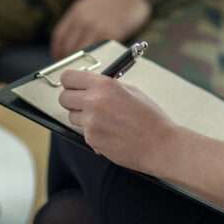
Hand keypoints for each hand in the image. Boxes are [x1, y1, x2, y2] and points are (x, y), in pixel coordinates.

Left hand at [51, 0, 150, 58]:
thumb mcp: (89, 4)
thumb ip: (78, 20)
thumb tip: (71, 40)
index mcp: (76, 11)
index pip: (59, 36)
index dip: (57, 50)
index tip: (59, 58)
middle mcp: (83, 20)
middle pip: (68, 47)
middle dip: (68, 59)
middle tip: (71, 67)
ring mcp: (97, 28)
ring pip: (81, 52)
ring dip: (81, 63)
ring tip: (84, 69)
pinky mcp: (111, 35)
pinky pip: (98, 52)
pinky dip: (96, 60)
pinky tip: (97, 63)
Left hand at [58, 70, 176, 172]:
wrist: (160, 145)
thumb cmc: (151, 119)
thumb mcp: (132, 91)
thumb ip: (107, 86)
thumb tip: (91, 84)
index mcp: (104, 85)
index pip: (68, 77)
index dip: (70, 82)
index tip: (73, 85)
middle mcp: (94, 102)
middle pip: (63, 98)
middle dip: (72, 99)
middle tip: (83, 102)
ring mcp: (91, 123)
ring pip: (72, 117)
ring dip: (83, 117)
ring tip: (103, 120)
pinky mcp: (91, 140)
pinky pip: (84, 133)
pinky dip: (94, 133)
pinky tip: (111, 133)